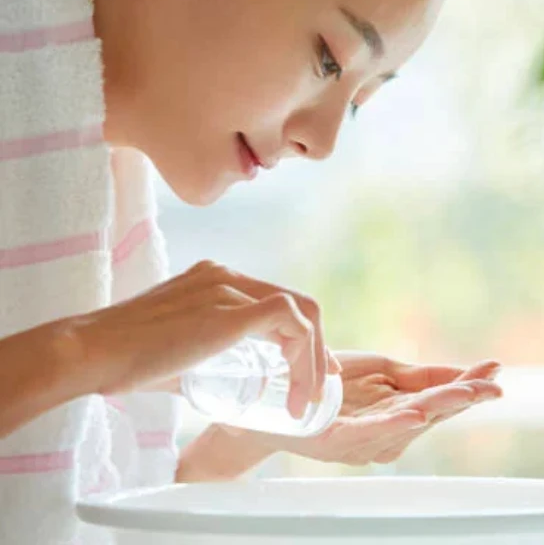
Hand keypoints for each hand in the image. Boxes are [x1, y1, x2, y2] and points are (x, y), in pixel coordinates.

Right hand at [66, 260, 335, 415]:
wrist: (91, 352)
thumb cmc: (122, 360)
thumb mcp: (177, 353)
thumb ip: (204, 360)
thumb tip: (231, 389)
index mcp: (214, 280)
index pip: (276, 300)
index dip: (301, 335)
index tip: (308, 370)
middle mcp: (226, 276)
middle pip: (296, 303)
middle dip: (317, 347)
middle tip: (319, 386)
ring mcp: (230, 288)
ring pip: (301, 314)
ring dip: (313, 361)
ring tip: (305, 400)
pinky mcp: (231, 309)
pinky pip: (292, 323)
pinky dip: (304, 358)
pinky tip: (297, 390)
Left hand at [244, 352, 502, 465]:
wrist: (272, 397)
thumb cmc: (328, 384)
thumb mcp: (380, 371)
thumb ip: (419, 375)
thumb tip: (462, 374)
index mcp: (400, 414)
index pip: (442, 399)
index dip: (469, 384)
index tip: (495, 367)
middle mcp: (388, 434)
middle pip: (434, 412)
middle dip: (465, 397)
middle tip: (494, 385)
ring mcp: (363, 440)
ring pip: (409, 422)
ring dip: (439, 407)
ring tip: (466, 393)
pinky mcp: (337, 440)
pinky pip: (370, 433)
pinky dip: (395, 424)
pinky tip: (416, 413)